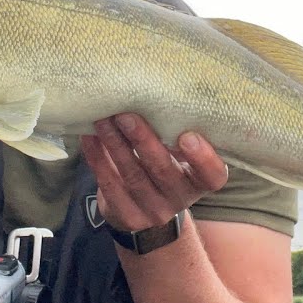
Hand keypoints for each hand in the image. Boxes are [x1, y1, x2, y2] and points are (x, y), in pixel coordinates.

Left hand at [79, 113, 229, 233]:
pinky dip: (97, 158)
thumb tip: (158, 87)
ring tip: (103, 120)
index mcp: (201, 180)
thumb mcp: (181, 154)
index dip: (203, 158)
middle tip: (126, 115)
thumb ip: (176, 131)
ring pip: (132, 176)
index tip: (187, 136)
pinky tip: (89, 137)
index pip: (213, 176)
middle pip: (163, 171)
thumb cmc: (168, 164)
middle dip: (143, 141)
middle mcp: (181, 198)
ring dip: (115, 146)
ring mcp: (154, 211)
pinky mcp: (127, 215)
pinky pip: (109, 184)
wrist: (147, 208)